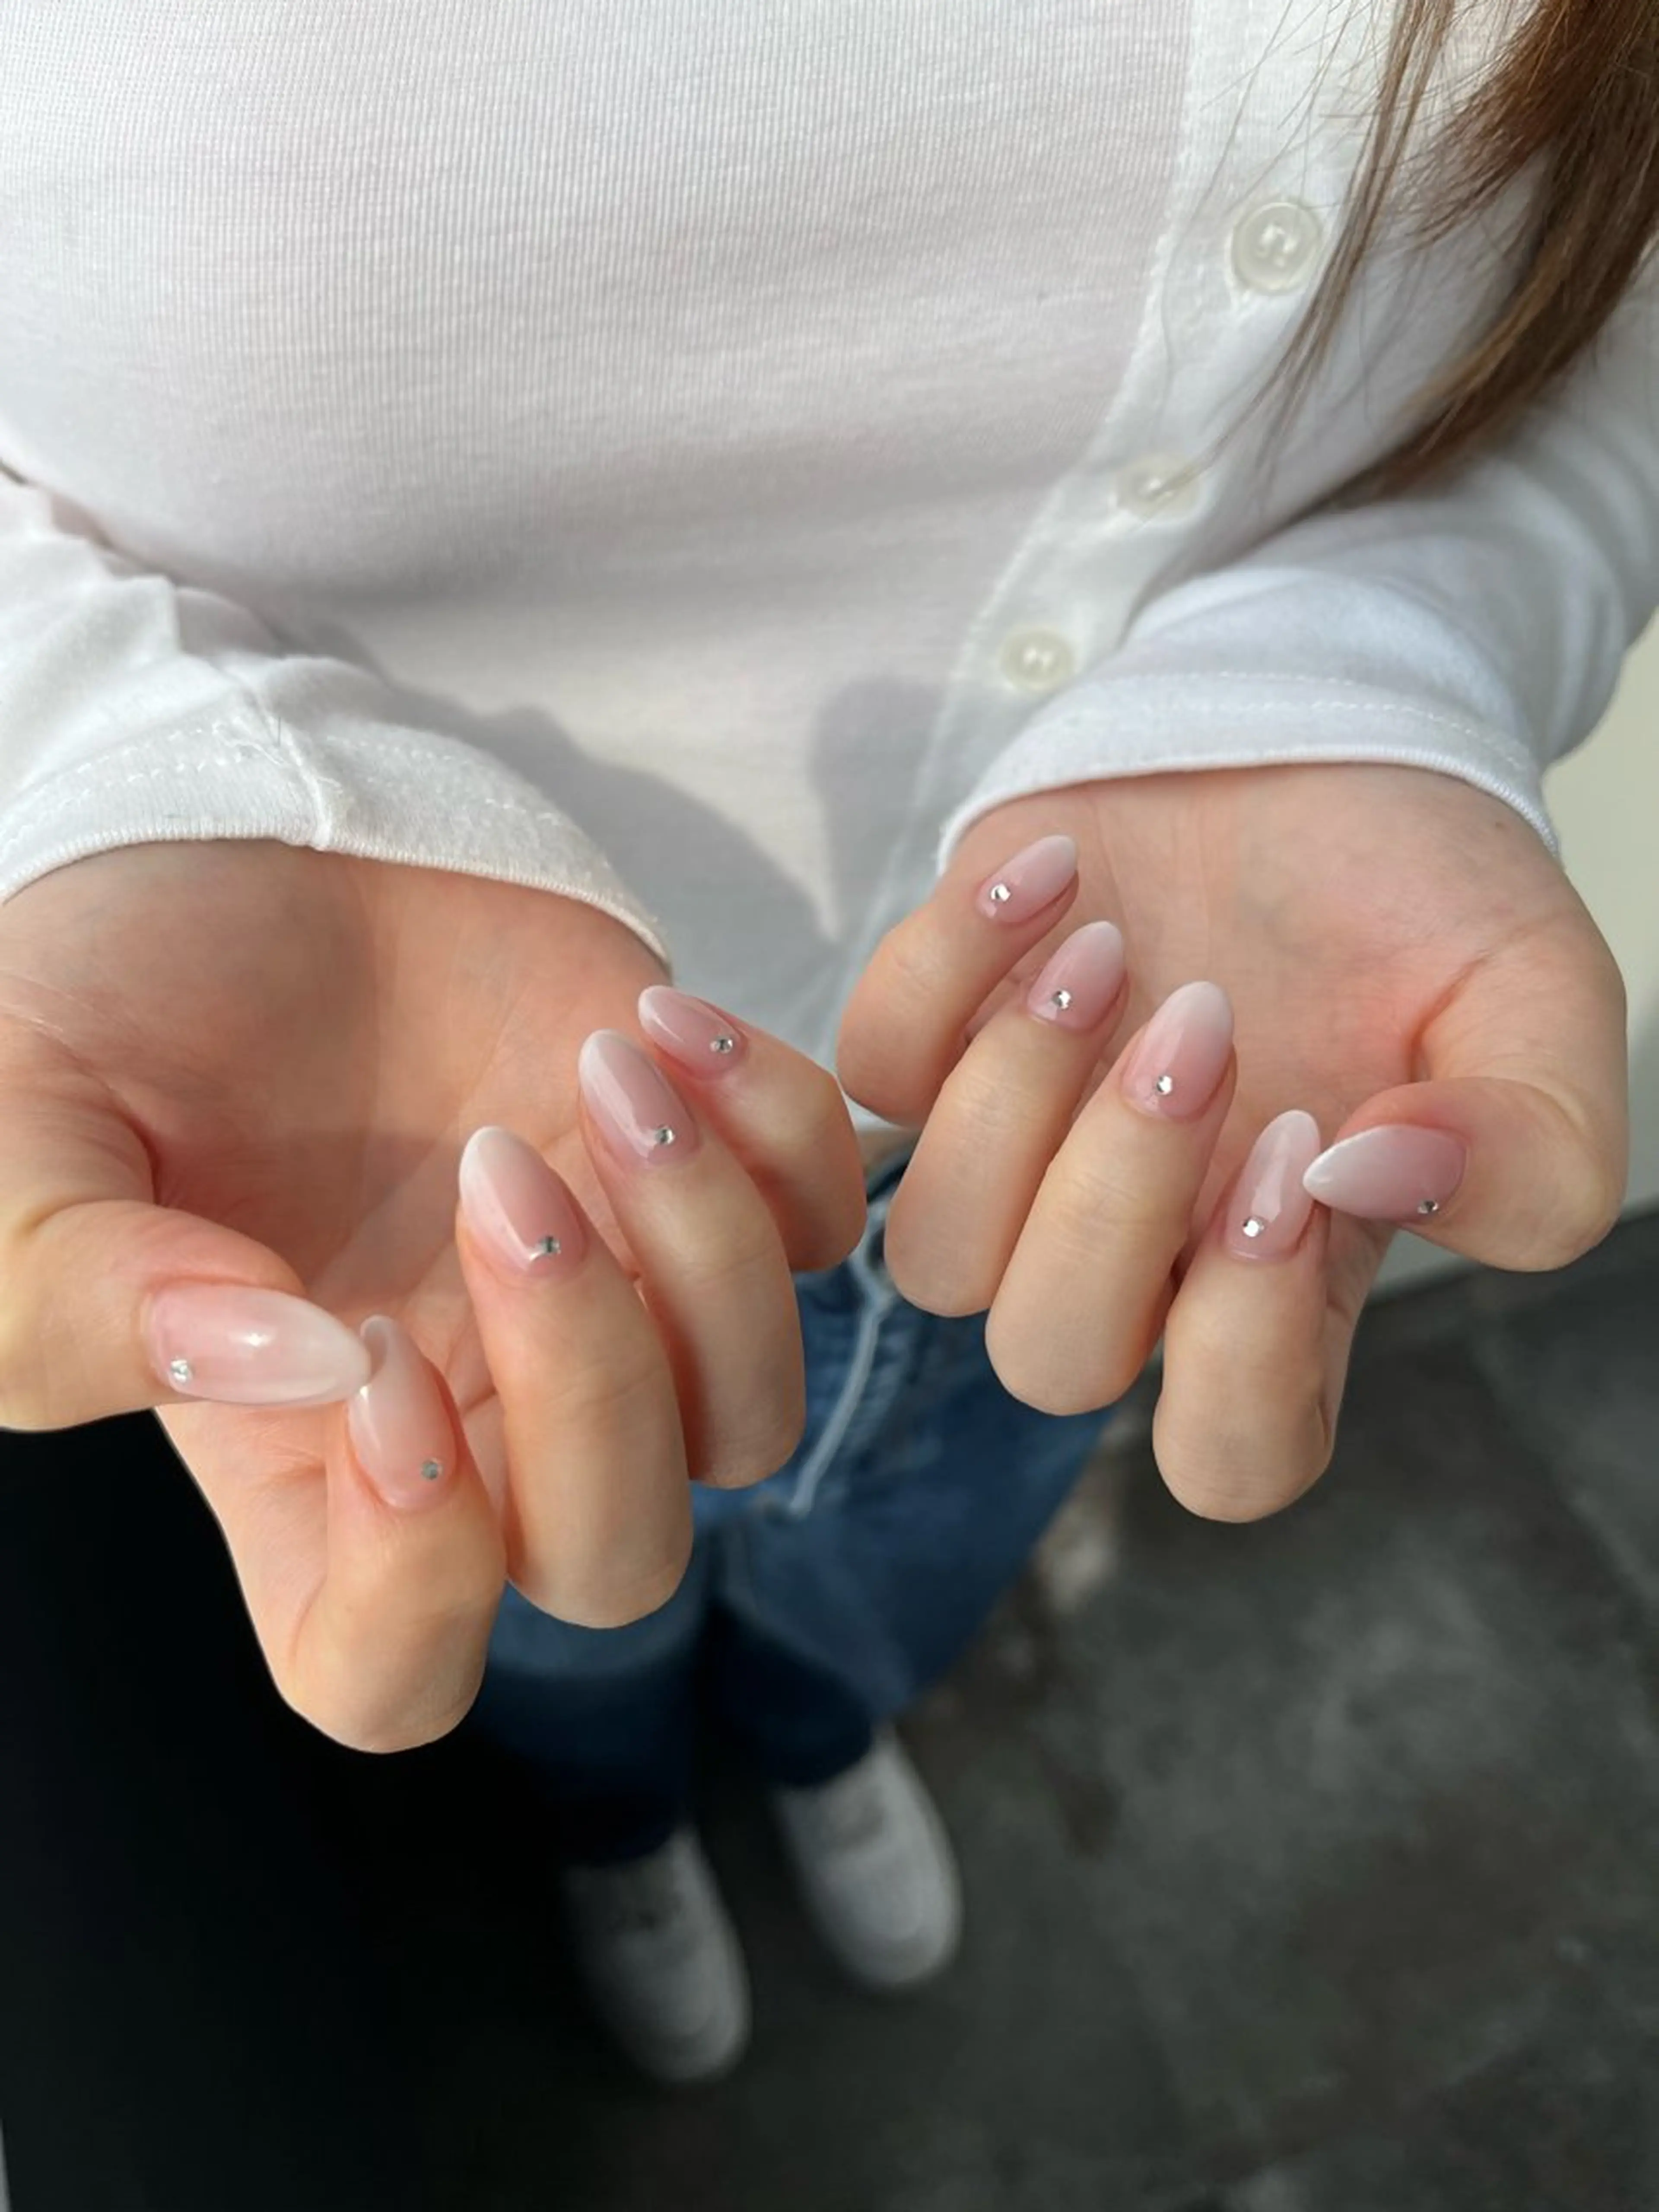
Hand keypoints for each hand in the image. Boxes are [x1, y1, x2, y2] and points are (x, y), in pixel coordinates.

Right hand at [0, 841, 862, 1748]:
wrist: (239, 831)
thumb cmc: (106, 998)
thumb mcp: (15, 1146)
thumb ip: (82, 1296)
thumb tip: (306, 1369)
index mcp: (299, 1462)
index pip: (393, 1673)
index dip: (413, 1578)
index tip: (375, 1362)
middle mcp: (471, 1415)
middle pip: (617, 1564)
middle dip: (591, 1389)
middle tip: (487, 1171)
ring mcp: (607, 1300)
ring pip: (754, 1417)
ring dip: (706, 1255)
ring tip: (596, 1078)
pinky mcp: (699, 1173)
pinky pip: (829, 1225)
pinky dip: (784, 1133)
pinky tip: (656, 1019)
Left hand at [839, 764, 1625, 1518]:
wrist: (1322, 739)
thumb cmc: (1428, 895)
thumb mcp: (1545, 1011)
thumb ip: (1526, 1150)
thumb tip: (1373, 1179)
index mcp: (1288, 1276)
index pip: (1233, 1454)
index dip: (1247, 1353)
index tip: (1302, 1150)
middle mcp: (1141, 1245)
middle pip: (1051, 1359)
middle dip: (1113, 1202)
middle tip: (1210, 1025)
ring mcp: (1025, 1151)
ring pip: (934, 1255)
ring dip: (1013, 1100)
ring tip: (1111, 951)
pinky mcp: (938, 1036)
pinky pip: (871, 1073)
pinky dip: (942, 968)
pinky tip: (1054, 873)